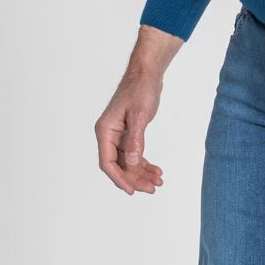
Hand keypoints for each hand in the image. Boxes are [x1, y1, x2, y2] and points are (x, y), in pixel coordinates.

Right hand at [95, 27, 179, 195]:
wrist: (147, 73)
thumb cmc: (141, 89)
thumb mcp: (139, 115)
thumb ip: (135, 140)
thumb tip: (133, 163)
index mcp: (105, 131)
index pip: (107, 162)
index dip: (119, 179)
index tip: (132, 191)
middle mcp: (109, 134)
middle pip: (119, 165)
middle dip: (135, 179)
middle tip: (152, 188)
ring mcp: (118, 135)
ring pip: (128, 162)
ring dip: (142, 173)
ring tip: (158, 182)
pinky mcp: (129, 133)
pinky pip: (135, 154)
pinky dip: (145, 163)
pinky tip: (157, 170)